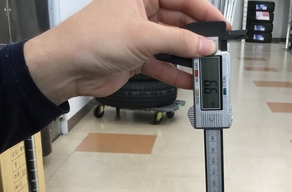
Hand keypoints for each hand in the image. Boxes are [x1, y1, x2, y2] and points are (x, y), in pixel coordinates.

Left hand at [24, 0, 227, 104]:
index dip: (204, 10)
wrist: (69, 68)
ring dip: (188, 58)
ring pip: (171, 45)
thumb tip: (204, 45)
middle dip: (197, 37)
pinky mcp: (136, 59)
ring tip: (206, 67)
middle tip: (215, 49)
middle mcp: (141, 13)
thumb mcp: (143, 36)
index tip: (221, 24)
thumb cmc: (92, 39)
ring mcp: (139, 37)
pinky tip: (189, 81)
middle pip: (178, 22)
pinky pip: (162, 64)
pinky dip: (175, 73)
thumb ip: (178, 41)